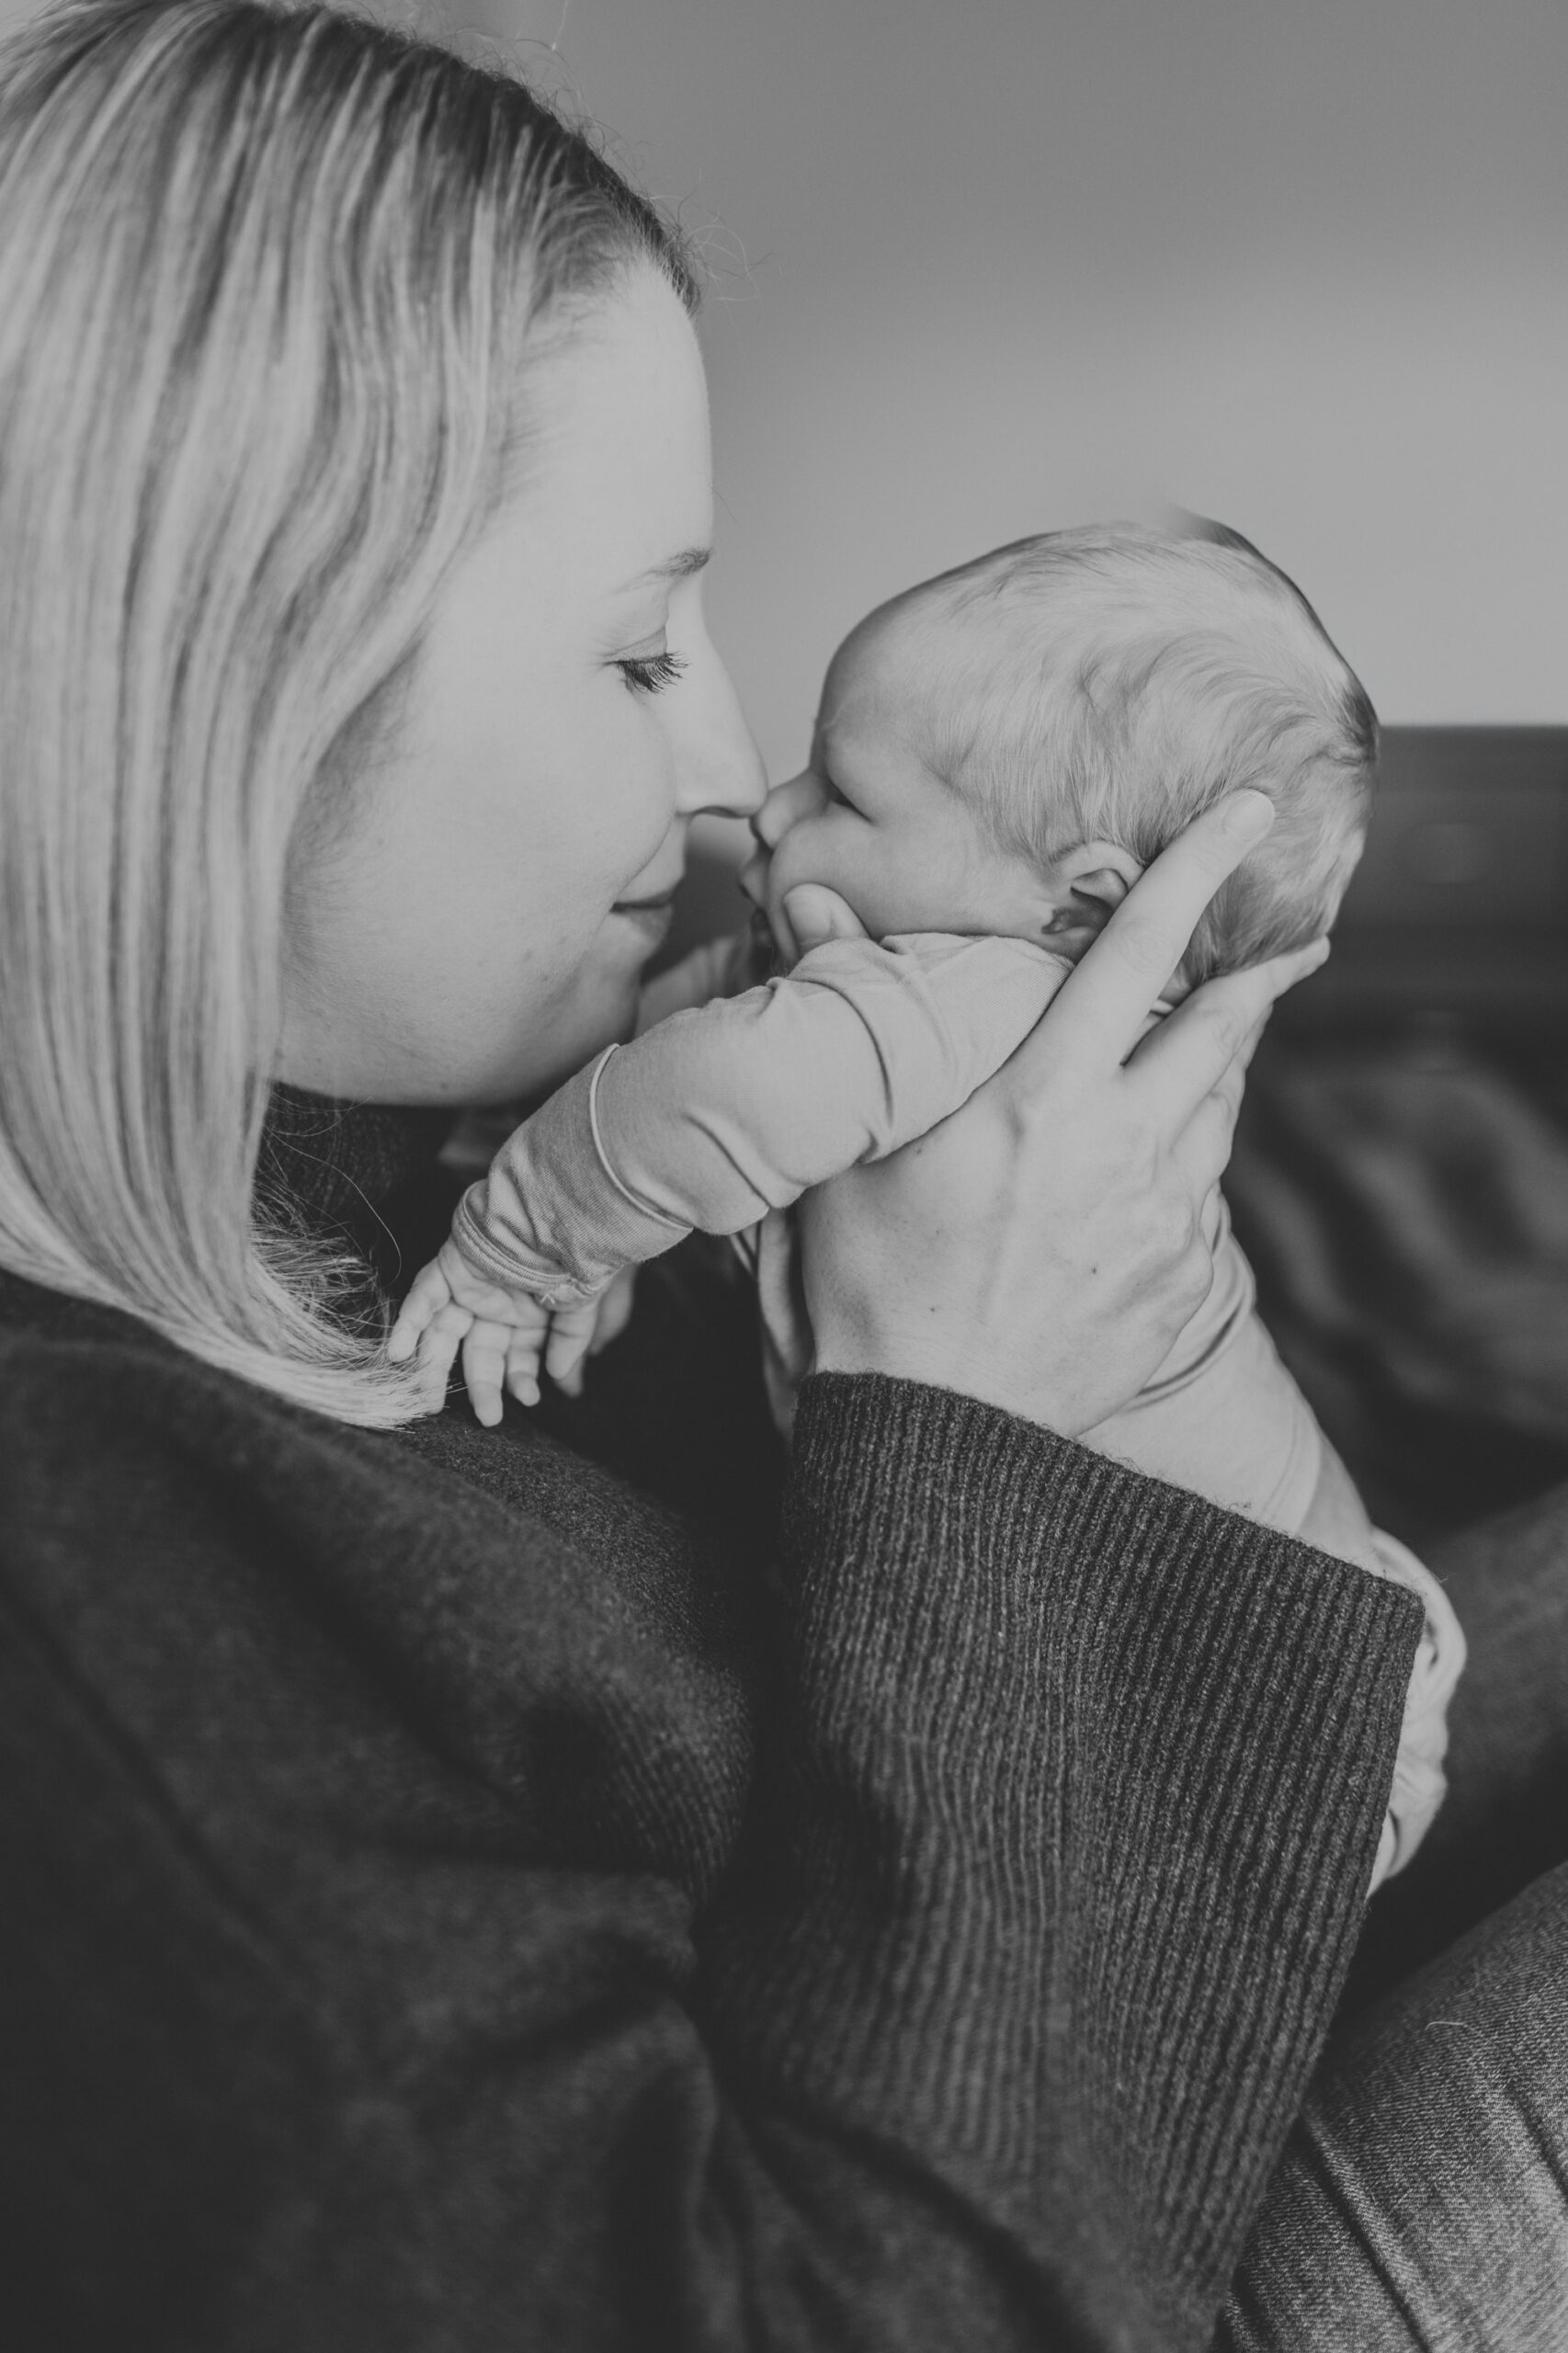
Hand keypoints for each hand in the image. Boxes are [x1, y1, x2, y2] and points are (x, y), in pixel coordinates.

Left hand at [387, 1244, 628, 1424]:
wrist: (560, 1211)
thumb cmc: (575, 1254)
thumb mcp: (581, 1303)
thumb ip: (570, 1341)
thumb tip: (561, 1379)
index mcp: (528, 1314)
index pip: (517, 1357)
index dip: (520, 1379)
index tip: (525, 1399)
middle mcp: (496, 1305)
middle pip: (479, 1353)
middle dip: (481, 1386)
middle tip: (487, 1417)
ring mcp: (470, 1287)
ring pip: (443, 1335)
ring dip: (433, 1368)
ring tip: (425, 1401)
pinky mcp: (450, 1267)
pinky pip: (423, 1299)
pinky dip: (409, 1325)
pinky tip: (398, 1353)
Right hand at [797, 792, 1328, 1435]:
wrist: (933, 1445)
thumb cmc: (867, 1299)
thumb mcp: (843, 1152)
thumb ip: (848, 1011)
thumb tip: (810, 897)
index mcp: (1043, 1100)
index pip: (1137, 952)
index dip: (1198, 870)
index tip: (1248, 815)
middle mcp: (1125, 1151)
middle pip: (1224, 1028)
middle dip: (1266, 970)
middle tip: (1295, 936)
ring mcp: (1166, 1223)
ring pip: (1220, 1111)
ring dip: (1220, 1066)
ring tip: (1211, 1043)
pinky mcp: (1182, 1285)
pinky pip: (1205, 1195)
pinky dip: (1191, 1159)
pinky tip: (1157, 1166)